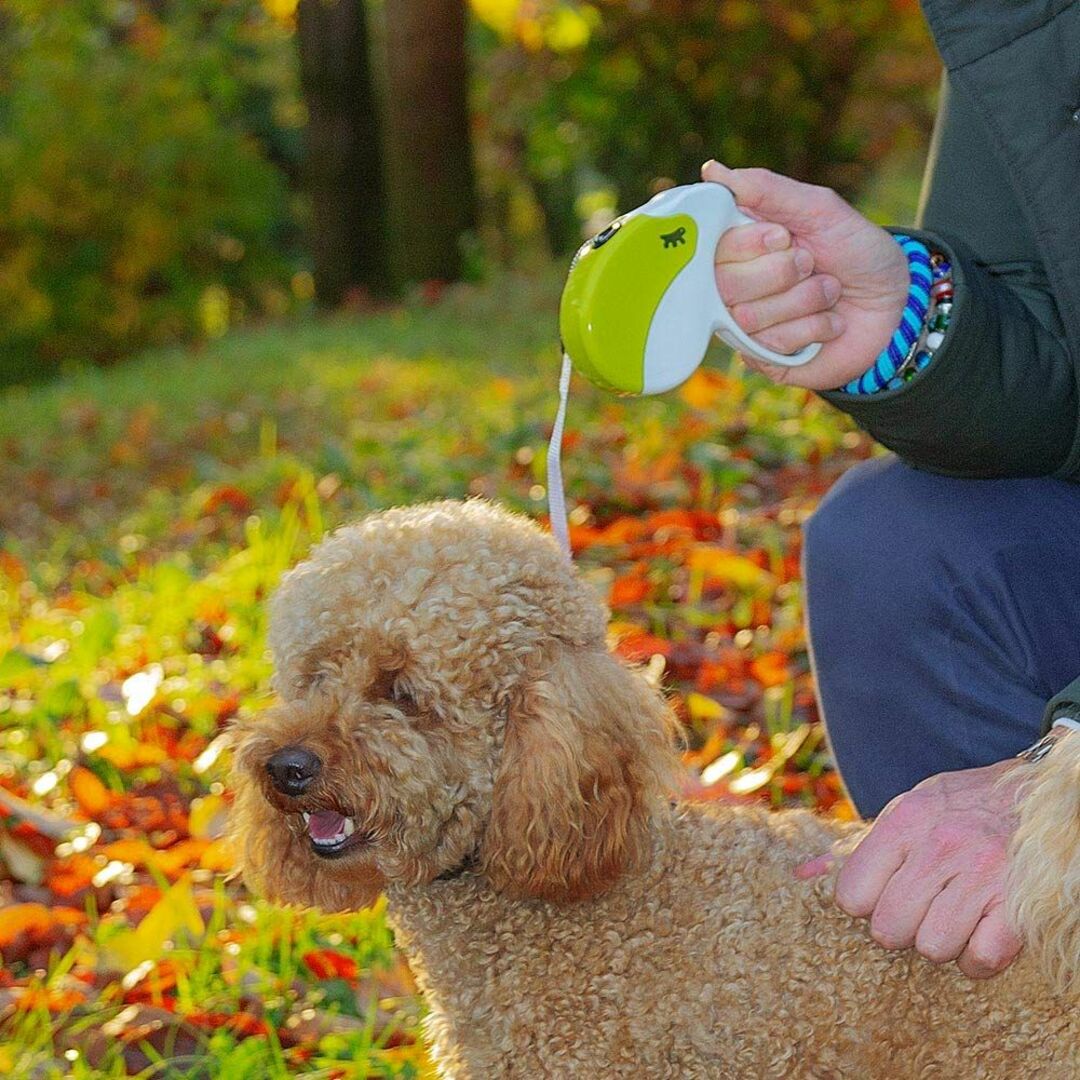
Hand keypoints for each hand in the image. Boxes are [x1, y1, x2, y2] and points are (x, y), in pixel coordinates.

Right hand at [702, 160, 909, 390]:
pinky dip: (814, 327)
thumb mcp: (818, 209)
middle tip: (812, 265)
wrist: (896, 301)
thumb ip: (766, 190)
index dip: (751, 243)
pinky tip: (831, 323)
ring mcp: (748, 327)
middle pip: (727, 284)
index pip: (714, 247)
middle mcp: (736, 288)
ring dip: (805, 300)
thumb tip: (711, 171)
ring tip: (829, 293)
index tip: (785, 236)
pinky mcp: (766, 358)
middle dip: (782, 272)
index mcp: (741, 248)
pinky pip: (773, 344)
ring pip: (750, 316)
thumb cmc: (856, 252)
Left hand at [796, 759, 1025, 978]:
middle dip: (901, 926)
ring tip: (953, 916)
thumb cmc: (962, 808)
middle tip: (922, 907)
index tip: (885, 894)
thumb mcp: (906, 810)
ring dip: (941, 942)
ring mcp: (983, 875)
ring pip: (932, 947)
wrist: (1039, 795)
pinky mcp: (1020, 904)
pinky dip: (979, 959)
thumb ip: (858, 847)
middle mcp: (941, 846)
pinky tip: (981, 933)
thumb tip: (800, 874)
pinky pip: (981, 959)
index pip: (853, 895)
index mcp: (906, 821)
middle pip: (889, 928)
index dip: (865, 904)